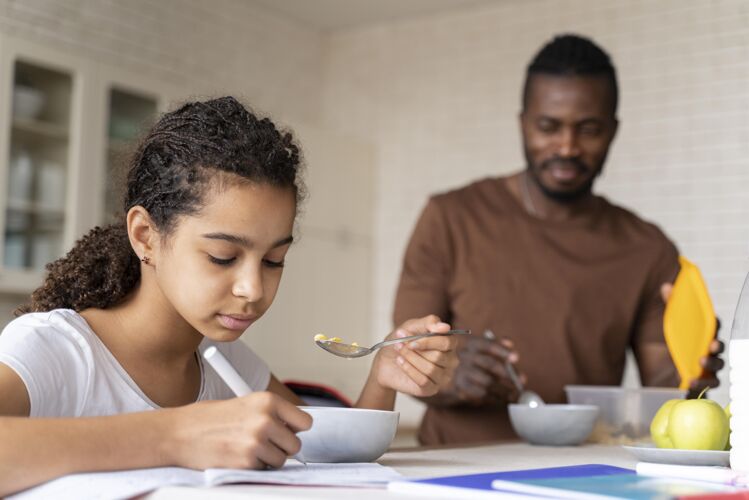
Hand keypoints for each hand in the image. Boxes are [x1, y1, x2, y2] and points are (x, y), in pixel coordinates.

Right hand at [171, 392, 311, 469]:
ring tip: (246, 449)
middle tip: (262, 443)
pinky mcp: (247, 461)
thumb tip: (294, 427)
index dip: (295, 429)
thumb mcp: (244, 404)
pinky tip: (236, 456)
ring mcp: (257, 441)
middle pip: (295, 444)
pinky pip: (264, 470)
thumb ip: (270, 413)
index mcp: (267, 400)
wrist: (178, 433)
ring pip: (281, 460)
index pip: (305, 421)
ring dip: (268, 459)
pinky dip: (254, 467)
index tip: (286, 431)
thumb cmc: (208, 418)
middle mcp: (266, 419)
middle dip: (281, 447)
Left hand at [373, 315, 459, 396]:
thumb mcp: (412, 326)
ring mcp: (442, 376)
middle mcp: (450, 361)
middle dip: (415, 350)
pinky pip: (424, 381)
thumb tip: (445, 327)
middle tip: (400, 344)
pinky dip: (409, 370)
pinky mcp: (431, 389)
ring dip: (410, 359)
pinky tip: (400, 362)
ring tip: (399, 352)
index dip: (428, 341)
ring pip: (430, 369)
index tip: (410, 341)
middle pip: (438, 357)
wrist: (385, 359)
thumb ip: (429, 323)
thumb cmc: (402, 341)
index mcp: (449, 344)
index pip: (448, 343)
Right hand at [446, 332, 521, 405]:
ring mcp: (459, 373)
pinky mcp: (458, 389)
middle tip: (522, 380)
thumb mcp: (473, 347)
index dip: (503, 351)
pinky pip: (480, 395)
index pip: (488, 345)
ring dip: (504, 390)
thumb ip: (492, 344)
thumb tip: (510, 343)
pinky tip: (502, 399)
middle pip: (490, 365)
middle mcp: (463, 357)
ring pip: (487, 383)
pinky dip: (494, 398)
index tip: (516, 358)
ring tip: (516, 394)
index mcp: (469, 343)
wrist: (436, 373)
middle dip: (509, 374)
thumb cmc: (462, 359)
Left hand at [660, 283, 725, 397]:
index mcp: (703, 334)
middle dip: (717, 348)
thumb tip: (667, 287)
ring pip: (716, 368)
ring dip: (711, 367)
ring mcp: (705, 368)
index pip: (713, 327)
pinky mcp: (697, 382)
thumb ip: (669, 305)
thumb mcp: (667, 323)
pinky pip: (705, 386)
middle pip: (718, 349)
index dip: (715, 326)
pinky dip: (700, 385)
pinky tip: (691, 383)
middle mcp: (708, 351)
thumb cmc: (669, 341)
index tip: (713, 324)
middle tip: (711, 346)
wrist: (656, 365)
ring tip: (700, 364)